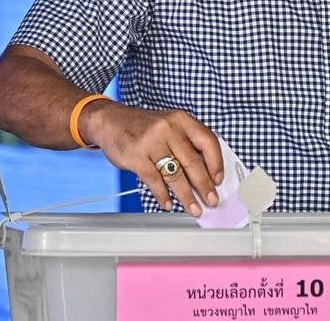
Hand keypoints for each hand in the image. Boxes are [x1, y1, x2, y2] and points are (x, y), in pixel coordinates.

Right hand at [82, 102, 222, 216]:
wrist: (110, 120)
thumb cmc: (144, 127)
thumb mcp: (170, 125)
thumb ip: (187, 143)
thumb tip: (207, 173)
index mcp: (182, 120)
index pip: (208, 141)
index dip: (216, 163)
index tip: (219, 180)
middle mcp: (169, 128)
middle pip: (193, 162)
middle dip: (205, 186)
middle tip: (212, 200)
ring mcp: (152, 142)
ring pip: (175, 174)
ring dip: (187, 196)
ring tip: (194, 209)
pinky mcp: (136, 156)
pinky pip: (154, 180)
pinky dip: (163, 195)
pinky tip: (169, 204)